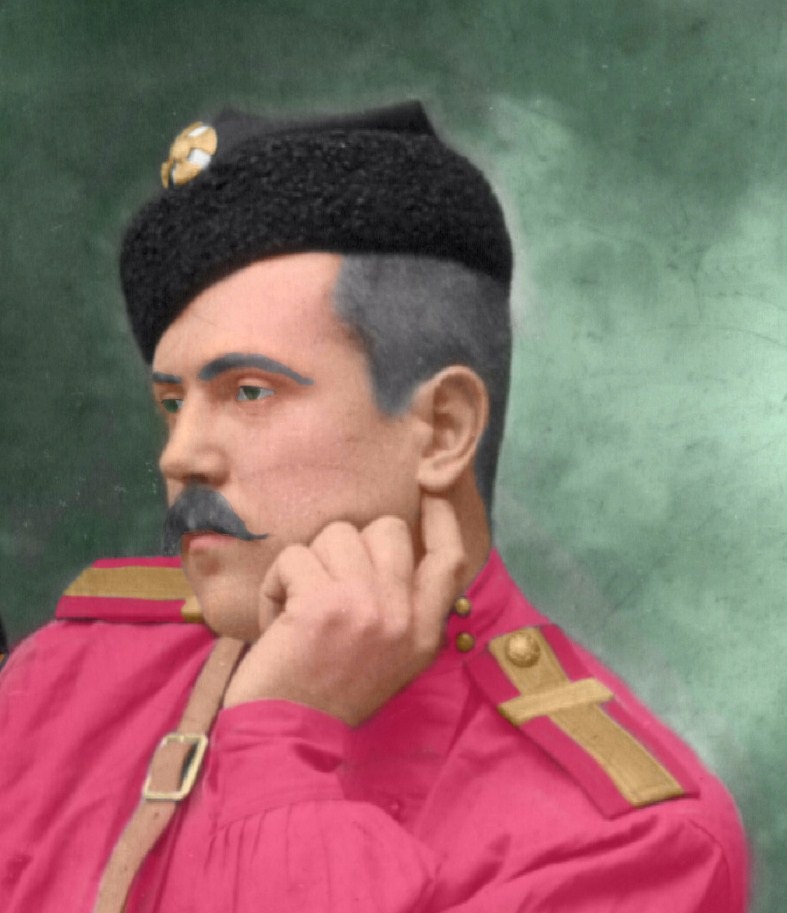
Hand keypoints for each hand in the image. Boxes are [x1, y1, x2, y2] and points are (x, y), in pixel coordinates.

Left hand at [222, 495, 465, 724]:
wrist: (287, 739)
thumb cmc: (328, 693)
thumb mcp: (387, 657)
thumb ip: (399, 608)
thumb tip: (388, 550)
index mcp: (424, 632)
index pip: (451, 558)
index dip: (443, 517)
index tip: (431, 489)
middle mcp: (404, 616)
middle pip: (387, 529)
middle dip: (347, 545)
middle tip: (326, 585)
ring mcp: (368, 607)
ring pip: (337, 535)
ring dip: (307, 566)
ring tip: (297, 608)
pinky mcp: (324, 605)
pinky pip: (295, 557)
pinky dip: (276, 584)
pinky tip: (275, 619)